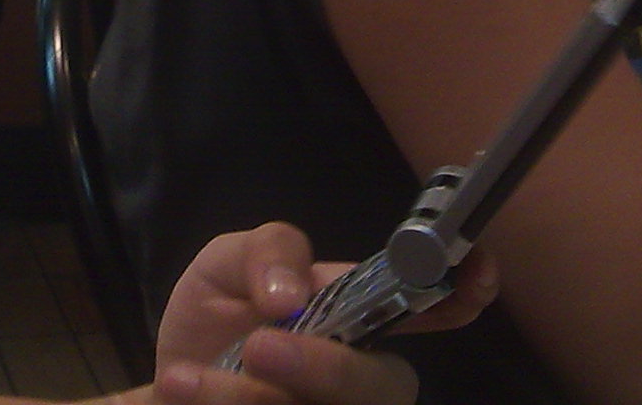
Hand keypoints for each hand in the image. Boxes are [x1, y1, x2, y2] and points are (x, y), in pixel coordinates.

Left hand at [151, 222, 495, 404]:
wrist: (169, 381)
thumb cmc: (218, 317)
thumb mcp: (226, 262)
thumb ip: (267, 252)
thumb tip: (292, 294)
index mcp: (362, 315)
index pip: (434, 306)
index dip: (461, 292)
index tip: (471, 277)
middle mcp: (366, 376)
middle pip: (388, 387)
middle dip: (328, 369)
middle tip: (261, 346)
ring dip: (253, 397)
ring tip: (186, 378)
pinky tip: (185, 390)